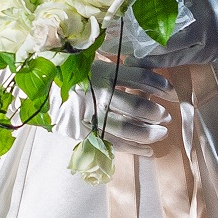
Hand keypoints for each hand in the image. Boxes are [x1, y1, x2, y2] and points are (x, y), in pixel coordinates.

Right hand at [48, 59, 171, 158]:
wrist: (45, 89)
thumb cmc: (78, 75)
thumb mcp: (100, 65)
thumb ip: (124, 70)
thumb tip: (153, 74)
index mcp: (105, 73)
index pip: (140, 78)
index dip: (160, 86)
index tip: (172, 93)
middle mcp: (100, 94)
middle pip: (135, 106)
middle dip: (156, 113)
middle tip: (166, 117)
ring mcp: (92, 114)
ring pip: (126, 128)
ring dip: (148, 133)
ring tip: (161, 134)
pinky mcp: (87, 130)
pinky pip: (113, 142)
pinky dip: (133, 149)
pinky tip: (148, 151)